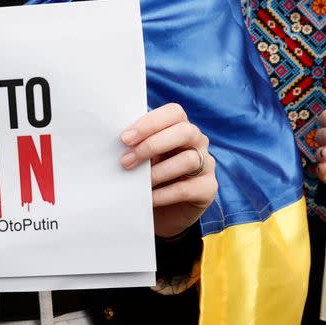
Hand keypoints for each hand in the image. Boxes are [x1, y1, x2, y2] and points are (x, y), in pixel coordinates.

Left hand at [120, 103, 217, 237]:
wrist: (163, 211)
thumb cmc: (149, 176)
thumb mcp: (143, 158)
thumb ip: (137, 146)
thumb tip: (118, 143)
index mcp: (181, 127)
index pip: (174, 113)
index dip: (150, 123)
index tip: (125, 139)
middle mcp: (198, 142)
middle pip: (185, 132)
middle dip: (152, 145)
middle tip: (127, 161)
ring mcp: (206, 164)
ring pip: (189, 160)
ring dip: (158, 171)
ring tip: (138, 182)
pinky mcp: (208, 188)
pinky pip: (187, 188)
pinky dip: (164, 194)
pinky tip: (148, 199)